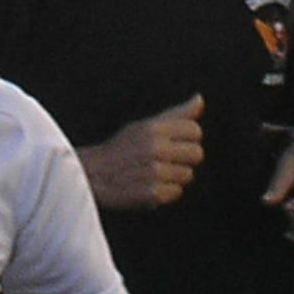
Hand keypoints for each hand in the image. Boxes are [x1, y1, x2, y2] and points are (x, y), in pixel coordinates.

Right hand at [79, 95, 204, 209]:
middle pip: (197, 154)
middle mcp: (155, 148)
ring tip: (155, 174)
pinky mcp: (152, 193)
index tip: (175, 143)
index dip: (188, 138)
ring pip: (188, 175)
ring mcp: (154, 172)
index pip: (194, 130)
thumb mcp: (145, 125)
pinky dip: (165, 192)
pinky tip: (150, 185)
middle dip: (185, 159)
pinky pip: (176, 192)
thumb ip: (176, 114)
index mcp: (154, 128)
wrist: (93, 175)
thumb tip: (200, 99)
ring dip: (174, 177)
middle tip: (167, 161)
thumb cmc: (122, 148)